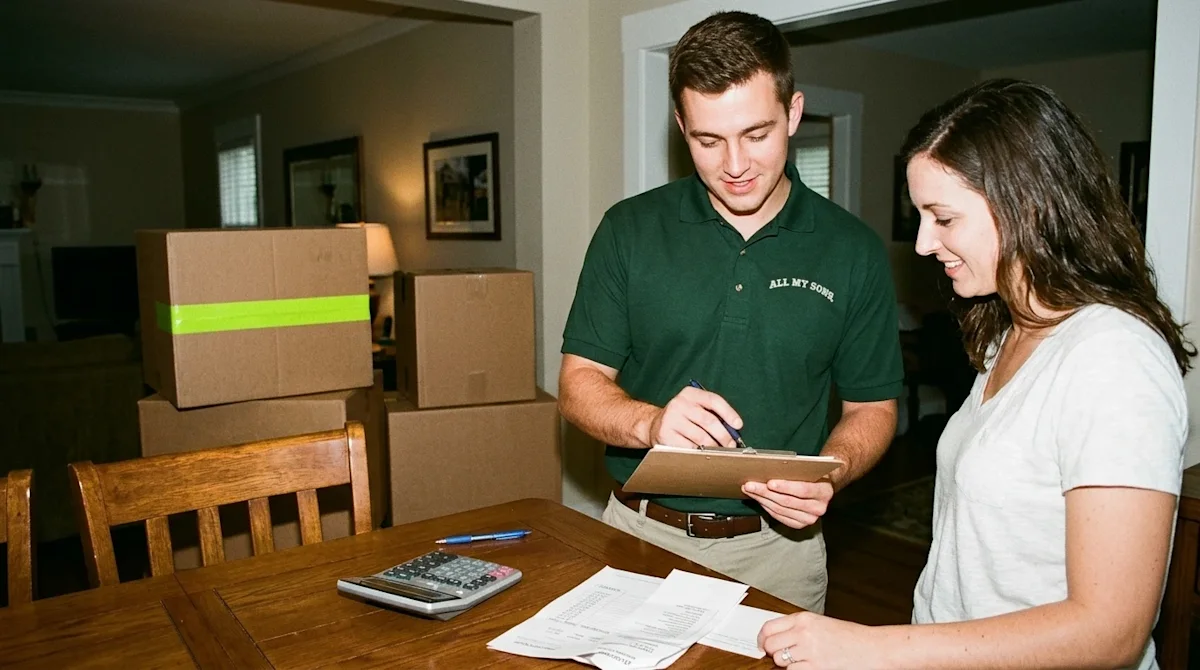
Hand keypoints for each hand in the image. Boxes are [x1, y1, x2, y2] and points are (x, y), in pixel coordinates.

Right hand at [646, 385, 742, 447]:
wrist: (654, 426)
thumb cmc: (682, 419)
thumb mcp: (695, 408)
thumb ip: (712, 414)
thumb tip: (733, 430)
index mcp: (690, 394)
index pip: (713, 400)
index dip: (729, 413)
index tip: (738, 425)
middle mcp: (679, 403)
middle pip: (708, 420)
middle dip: (724, 436)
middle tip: (731, 445)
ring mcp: (671, 419)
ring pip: (700, 437)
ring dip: (713, 447)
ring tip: (719, 452)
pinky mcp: (666, 435)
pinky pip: (689, 447)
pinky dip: (699, 453)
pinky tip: (703, 455)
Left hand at [742, 478, 832, 528]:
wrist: (822, 488)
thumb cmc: (813, 475)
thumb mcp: (810, 470)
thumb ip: (795, 471)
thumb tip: (770, 468)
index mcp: (824, 491)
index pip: (803, 490)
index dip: (785, 487)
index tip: (769, 482)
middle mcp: (819, 508)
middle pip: (787, 501)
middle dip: (765, 492)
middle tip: (750, 485)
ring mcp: (810, 518)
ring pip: (780, 510)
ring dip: (762, 499)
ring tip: (749, 491)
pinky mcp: (800, 524)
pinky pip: (779, 517)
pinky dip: (766, 507)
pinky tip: (759, 499)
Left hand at [759, 611, 880, 669]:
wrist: (872, 647)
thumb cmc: (850, 636)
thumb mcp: (821, 624)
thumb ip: (799, 627)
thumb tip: (777, 636)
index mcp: (804, 618)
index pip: (769, 627)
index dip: (762, 638)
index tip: (762, 644)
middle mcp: (804, 632)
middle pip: (770, 644)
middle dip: (772, 652)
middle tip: (780, 654)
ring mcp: (809, 650)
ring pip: (779, 659)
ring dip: (785, 663)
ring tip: (799, 660)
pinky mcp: (815, 666)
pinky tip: (806, 667)